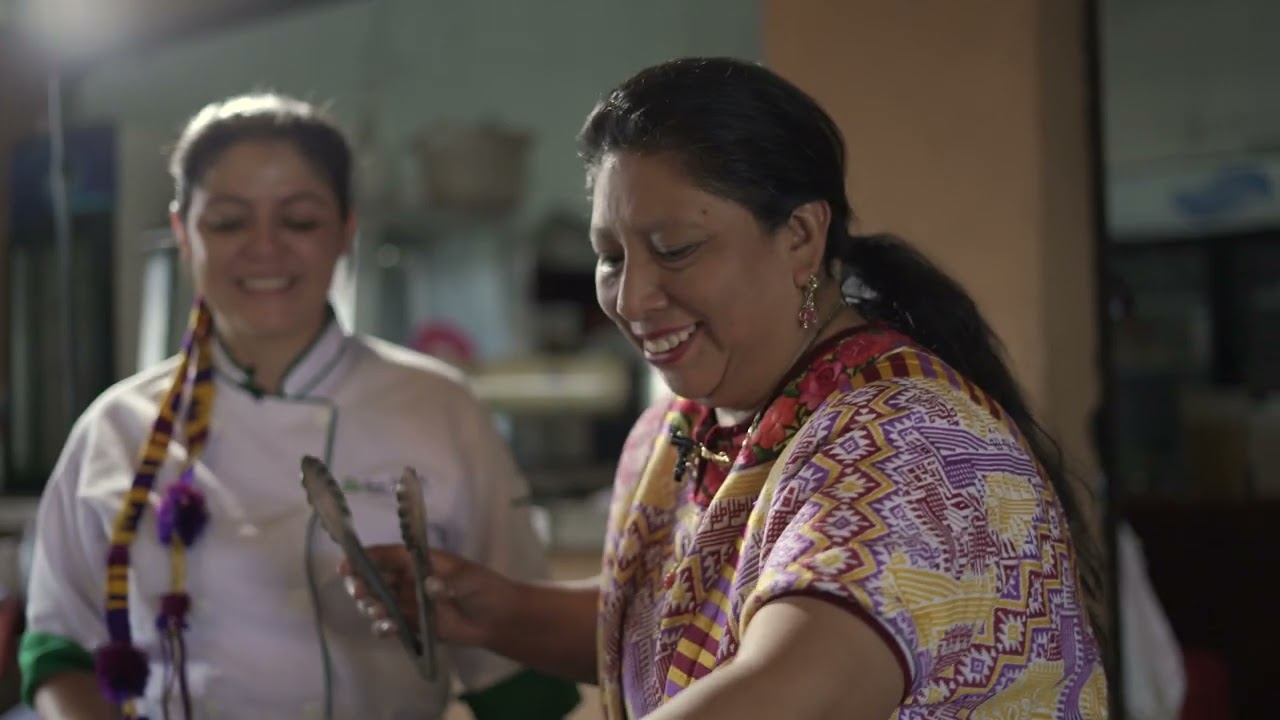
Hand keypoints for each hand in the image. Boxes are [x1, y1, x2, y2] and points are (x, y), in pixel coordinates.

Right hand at [339, 545, 518, 647]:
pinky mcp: (413, 625)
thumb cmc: (484, 589)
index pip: (389, 555)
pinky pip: (390, 624)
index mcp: (421, 562)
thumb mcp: (468, 579)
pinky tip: (386, 628)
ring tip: (377, 612)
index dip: (367, 558)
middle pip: (376, 579)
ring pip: (379, 602)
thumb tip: (430, 586)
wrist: (497, 619)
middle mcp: (410, 580)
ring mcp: (409, 603)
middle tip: (359, 592)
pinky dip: (383, 626)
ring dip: (371, 606)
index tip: (347, 565)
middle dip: (361, 584)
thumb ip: (447, 582)